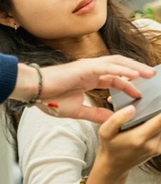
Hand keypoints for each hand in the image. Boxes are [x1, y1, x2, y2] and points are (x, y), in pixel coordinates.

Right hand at [12, 55, 155, 122]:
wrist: (35, 91)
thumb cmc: (50, 98)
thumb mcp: (78, 110)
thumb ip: (94, 113)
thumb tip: (110, 120)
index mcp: (88, 78)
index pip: (114, 78)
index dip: (128, 84)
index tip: (139, 94)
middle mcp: (90, 70)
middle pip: (119, 66)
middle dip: (136, 71)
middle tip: (152, 78)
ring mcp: (88, 67)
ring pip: (117, 63)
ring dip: (134, 67)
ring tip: (150, 73)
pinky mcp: (85, 68)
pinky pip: (108, 67)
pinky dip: (122, 70)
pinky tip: (135, 75)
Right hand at [96, 105, 160, 175]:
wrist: (114, 165)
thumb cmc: (109, 146)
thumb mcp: (105, 131)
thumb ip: (117, 118)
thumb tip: (132, 108)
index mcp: (139, 138)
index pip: (160, 121)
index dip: (160, 110)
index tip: (158, 99)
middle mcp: (151, 144)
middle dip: (157, 112)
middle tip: (149, 105)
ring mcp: (157, 148)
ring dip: (156, 119)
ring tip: (142, 117)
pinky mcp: (158, 149)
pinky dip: (156, 126)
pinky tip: (145, 124)